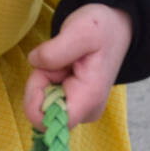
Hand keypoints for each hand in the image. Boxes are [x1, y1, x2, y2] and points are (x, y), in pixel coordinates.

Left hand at [25, 3, 132, 128]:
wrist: (115, 28)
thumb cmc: (101, 29)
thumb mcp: (81, 30)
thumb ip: (55, 51)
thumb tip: (35, 63)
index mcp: (89, 97)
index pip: (48, 123)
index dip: (34, 100)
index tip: (44, 73)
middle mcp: (86, 111)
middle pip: (41, 111)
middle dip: (40, 82)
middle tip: (58, 59)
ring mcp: (80, 109)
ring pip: (42, 103)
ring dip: (44, 78)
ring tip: (65, 60)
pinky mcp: (73, 104)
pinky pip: (46, 98)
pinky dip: (47, 80)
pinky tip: (64, 66)